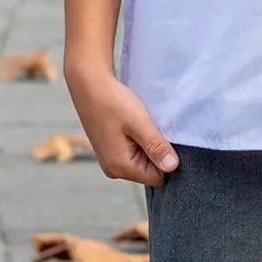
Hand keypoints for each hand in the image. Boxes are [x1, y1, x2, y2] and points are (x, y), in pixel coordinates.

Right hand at [65, 63, 178, 186]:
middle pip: (150, 171)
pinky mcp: (109, 151)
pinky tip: (132, 125)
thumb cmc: (113, 102)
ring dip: (147, 144)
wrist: (89, 84)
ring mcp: (110, 161)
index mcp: (120, 168)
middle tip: (150, 128)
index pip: (158, 177)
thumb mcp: (140, 123)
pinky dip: (138, 140)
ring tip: (140, 125)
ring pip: (143, 161)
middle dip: (156, 152)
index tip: (163, 137)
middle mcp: (113, 170)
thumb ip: (156, 147)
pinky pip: (133, 152)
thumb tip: (173, 167)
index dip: (166, 159)